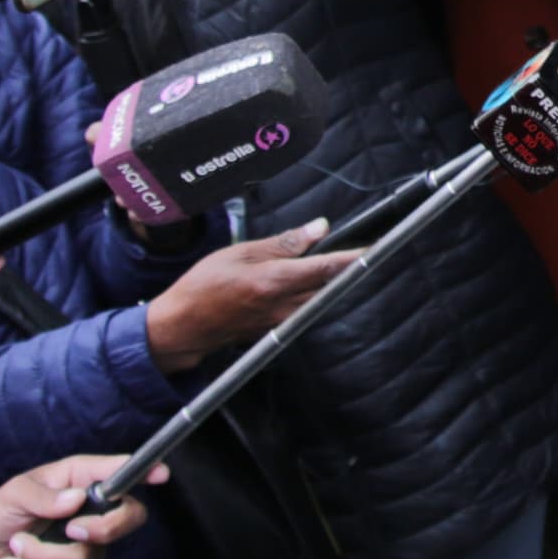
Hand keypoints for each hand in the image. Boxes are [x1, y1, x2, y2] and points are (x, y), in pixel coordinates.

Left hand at [0, 454, 163, 558]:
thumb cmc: (3, 509)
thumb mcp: (15, 493)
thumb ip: (42, 496)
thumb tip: (74, 500)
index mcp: (81, 480)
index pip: (121, 474)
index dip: (146, 473)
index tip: (161, 475)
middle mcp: (92, 511)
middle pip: (129, 519)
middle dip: (104, 530)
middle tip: (72, 530)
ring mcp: (87, 544)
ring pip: (87, 558)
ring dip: (43, 556)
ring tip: (16, 546)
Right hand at [143, 223, 340, 368]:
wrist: (184, 326)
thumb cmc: (204, 285)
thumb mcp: (241, 252)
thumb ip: (284, 243)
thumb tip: (319, 229)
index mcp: (274, 282)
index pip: (326, 269)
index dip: (352, 258)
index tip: (373, 248)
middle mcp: (283, 306)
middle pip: (328, 285)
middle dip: (343, 268)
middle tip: (356, 249)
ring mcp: (281, 322)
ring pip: (318, 298)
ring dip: (325, 281)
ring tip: (326, 262)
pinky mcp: (277, 329)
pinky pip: (304, 308)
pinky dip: (308, 293)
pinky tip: (299, 281)